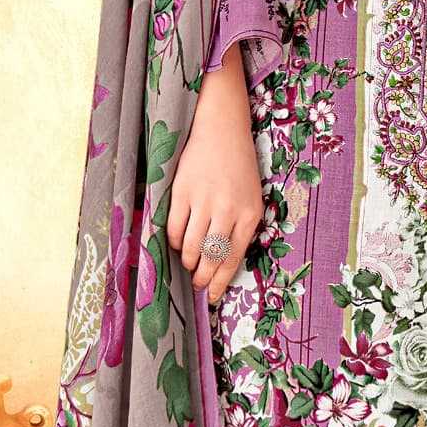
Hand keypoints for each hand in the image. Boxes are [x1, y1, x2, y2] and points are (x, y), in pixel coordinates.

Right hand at [168, 50, 264, 305]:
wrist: (222, 129)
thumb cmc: (239, 166)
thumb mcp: (252, 197)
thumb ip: (242, 227)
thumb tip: (224, 260)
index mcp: (250, 215)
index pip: (233, 259)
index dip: (220, 282)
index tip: (212, 296)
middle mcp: (228, 211)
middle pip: (210, 257)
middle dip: (202, 276)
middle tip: (197, 283)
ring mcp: (204, 202)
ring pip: (190, 246)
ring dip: (188, 260)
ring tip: (188, 263)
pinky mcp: (183, 192)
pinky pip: (174, 228)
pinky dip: (173, 240)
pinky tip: (176, 242)